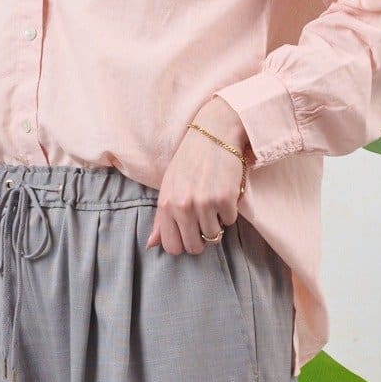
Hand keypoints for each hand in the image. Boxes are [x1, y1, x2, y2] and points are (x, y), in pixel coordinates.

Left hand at [148, 98, 250, 254]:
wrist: (214, 133)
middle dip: (202, 239)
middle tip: (205, 220)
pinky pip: (230, 221)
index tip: (190, 232)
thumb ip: (160, 219)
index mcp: (166, 205)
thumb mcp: (168, 187)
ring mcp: (205, 204)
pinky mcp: (225, 198)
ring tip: (214, 203)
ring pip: (214, 236)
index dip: (183, 243)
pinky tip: (225, 192)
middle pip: (195, 248)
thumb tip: (151, 246)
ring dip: (217, 223)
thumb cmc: (189, 162)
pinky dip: (230, 211)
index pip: (172, 248)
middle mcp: (183, 206)